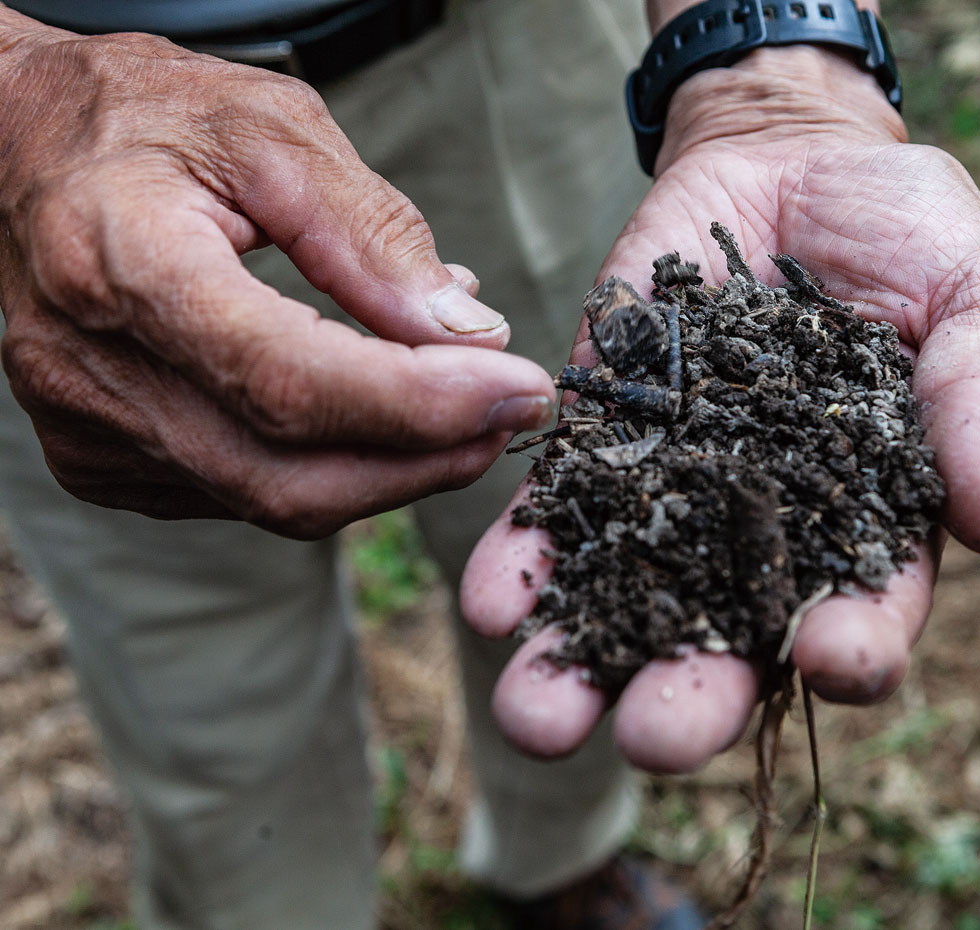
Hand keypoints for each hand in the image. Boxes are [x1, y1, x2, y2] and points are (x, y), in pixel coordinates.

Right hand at [0, 12, 554, 538]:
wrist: (22, 148)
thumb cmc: (149, 121)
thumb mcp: (272, 131)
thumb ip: (372, 233)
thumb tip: (466, 331)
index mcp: (120, 268)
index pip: (286, 381)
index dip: (418, 404)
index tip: (518, 389)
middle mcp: (90, 373)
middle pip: (288, 475)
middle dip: (425, 459)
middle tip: (509, 413)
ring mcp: (91, 432)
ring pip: (276, 498)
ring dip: (390, 465)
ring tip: (456, 396)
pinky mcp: (107, 462)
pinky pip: (248, 491)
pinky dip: (333, 461)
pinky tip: (375, 404)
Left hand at [462, 45, 979, 770]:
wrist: (792, 160)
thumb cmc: (910, 234)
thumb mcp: (976, 302)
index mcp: (869, 522)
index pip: (867, 610)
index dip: (854, 645)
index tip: (833, 661)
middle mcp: (764, 531)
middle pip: (730, 637)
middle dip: (690, 695)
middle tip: (652, 739)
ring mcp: (676, 488)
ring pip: (628, 597)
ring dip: (579, 663)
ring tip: (537, 716)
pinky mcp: (603, 436)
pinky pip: (560, 506)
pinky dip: (526, 556)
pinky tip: (493, 602)